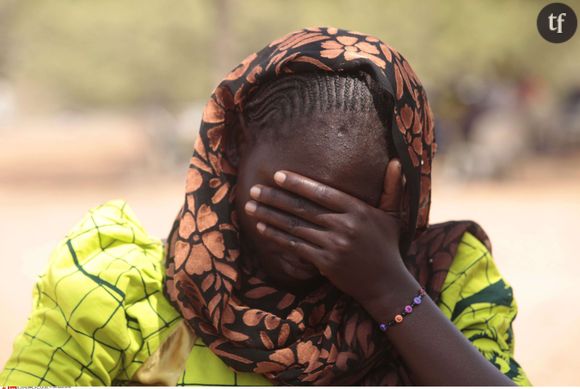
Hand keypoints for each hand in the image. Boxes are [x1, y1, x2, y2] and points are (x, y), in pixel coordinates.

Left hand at [244, 159, 413, 315]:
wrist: (386, 283)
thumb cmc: (387, 246)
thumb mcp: (393, 215)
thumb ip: (392, 188)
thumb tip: (396, 161)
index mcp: (358, 210)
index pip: (322, 192)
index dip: (297, 183)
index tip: (277, 175)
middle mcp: (344, 226)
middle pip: (302, 208)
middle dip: (274, 198)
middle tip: (254, 189)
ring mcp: (333, 245)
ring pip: (294, 227)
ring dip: (269, 216)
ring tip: (250, 207)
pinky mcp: (325, 263)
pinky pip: (295, 247)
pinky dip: (276, 237)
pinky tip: (262, 229)